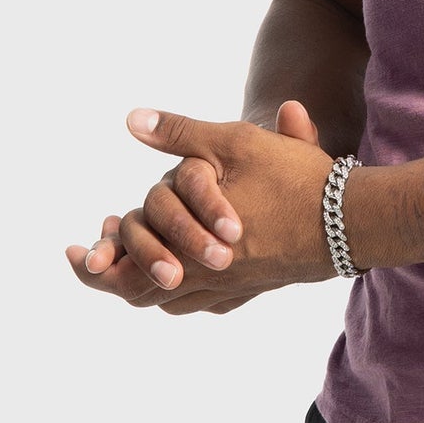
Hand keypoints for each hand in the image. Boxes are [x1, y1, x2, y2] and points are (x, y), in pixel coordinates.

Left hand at [63, 101, 341, 314]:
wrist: (350, 220)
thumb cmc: (292, 179)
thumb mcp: (232, 143)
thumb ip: (180, 132)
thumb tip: (132, 119)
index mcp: (190, 248)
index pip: (124, 271)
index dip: (92, 265)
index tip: (73, 250)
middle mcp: (205, 278)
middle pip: (140, 294)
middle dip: (110, 279)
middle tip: (91, 263)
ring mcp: (230, 288)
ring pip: (171, 302)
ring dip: (143, 286)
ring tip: (128, 269)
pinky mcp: (253, 288)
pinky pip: (204, 304)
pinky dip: (181, 295)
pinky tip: (181, 281)